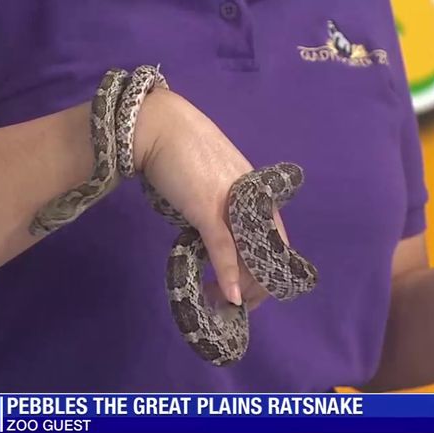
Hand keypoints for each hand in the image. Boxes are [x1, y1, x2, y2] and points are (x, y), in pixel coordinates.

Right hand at [132, 88, 286, 308]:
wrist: (159, 127)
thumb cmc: (182, 151)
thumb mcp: (211, 182)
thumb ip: (222, 205)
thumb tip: (218, 232)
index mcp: (255, 193)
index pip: (275, 239)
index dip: (268, 269)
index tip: (254, 290)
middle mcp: (251, 200)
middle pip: (267, 253)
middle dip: (258, 286)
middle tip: (239, 304)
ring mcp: (231, 204)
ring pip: (249, 256)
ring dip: (243, 288)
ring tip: (229, 305)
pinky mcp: (208, 209)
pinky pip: (224, 249)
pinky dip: (229, 275)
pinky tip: (232, 296)